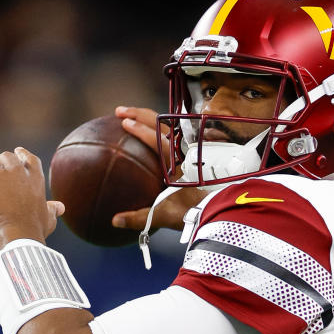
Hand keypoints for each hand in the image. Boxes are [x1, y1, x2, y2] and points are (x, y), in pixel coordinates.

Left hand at [0, 147, 64, 251]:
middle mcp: (17, 172)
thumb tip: (61, 207)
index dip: (21, 154)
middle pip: (5, 157)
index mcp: (34, 179)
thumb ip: (53, 209)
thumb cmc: (34, 229)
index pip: (28, 159)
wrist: (18, 234)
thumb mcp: (48, 218)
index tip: (16, 152)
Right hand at [112, 106, 201, 230]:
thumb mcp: (164, 216)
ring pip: (168, 127)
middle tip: (120, 112)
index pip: (156, 138)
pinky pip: (173, 138)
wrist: (218, 214)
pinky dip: (159, 132)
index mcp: (176, 163)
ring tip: (132, 117)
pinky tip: (147, 135)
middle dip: (139, 114)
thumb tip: (115, 221)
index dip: (139, 128)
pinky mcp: (191, 155)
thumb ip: (139, 218)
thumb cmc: (192, 214)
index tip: (124, 122)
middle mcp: (183, 152)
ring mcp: (189, 151)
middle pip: (161, 124)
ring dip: (149, 119)